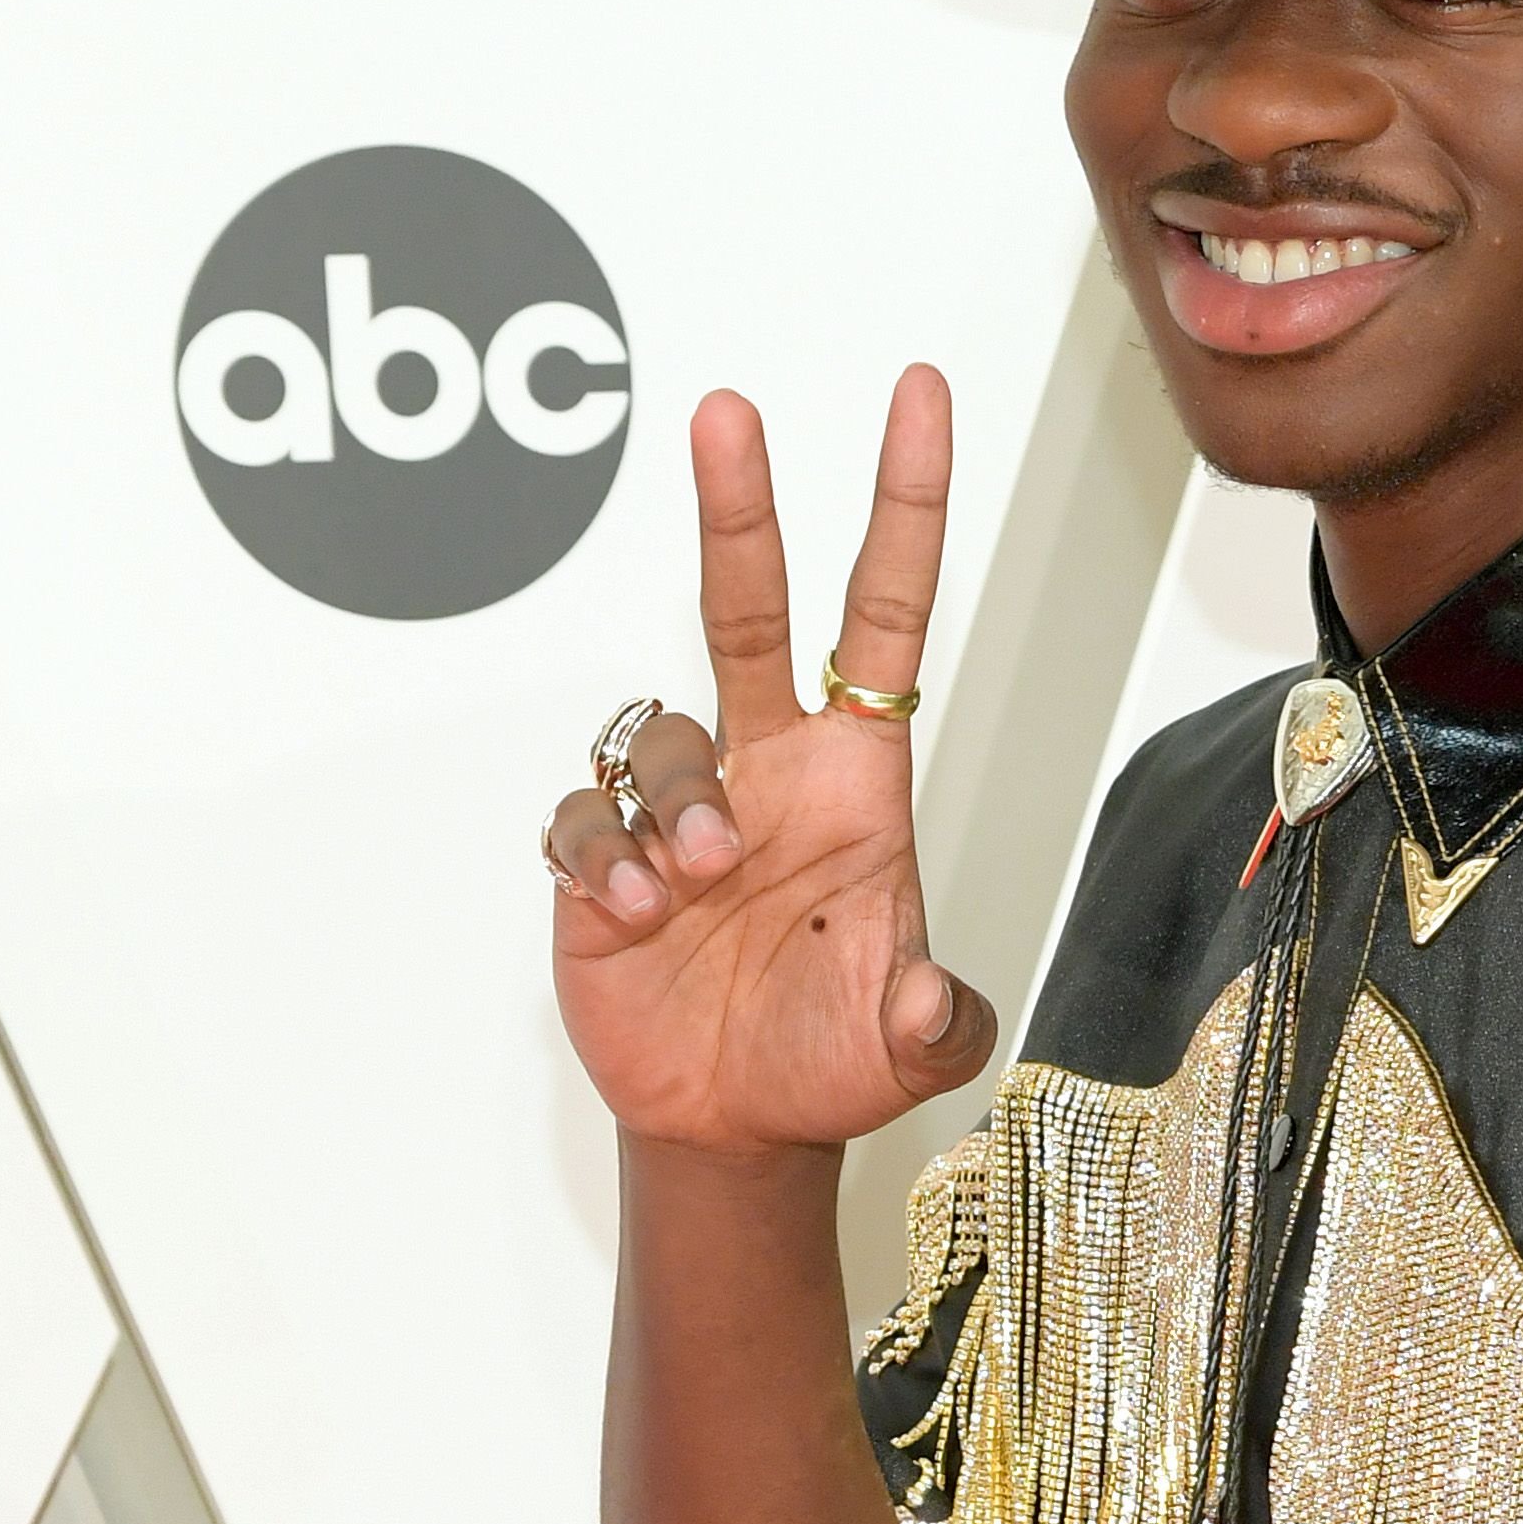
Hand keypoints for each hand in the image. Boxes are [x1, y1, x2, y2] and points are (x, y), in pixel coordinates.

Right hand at [549, 366, 997, 1157]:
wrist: (736, 1128)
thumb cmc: (831, 1056)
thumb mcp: (912, 1046)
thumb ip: (936, 1022)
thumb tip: (936, 1000)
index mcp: (856, 772)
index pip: (885, 609)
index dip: (903, 503)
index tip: (919, 396)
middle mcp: (768, 765)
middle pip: (747, 603)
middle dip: (741, 504)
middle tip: (728, 412)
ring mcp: (682, 807)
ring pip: (660, 734)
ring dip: (679, 802)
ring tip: (700, 886)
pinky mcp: (602, 860)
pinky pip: (586, 816)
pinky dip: (607, 857)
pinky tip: (637, 915)